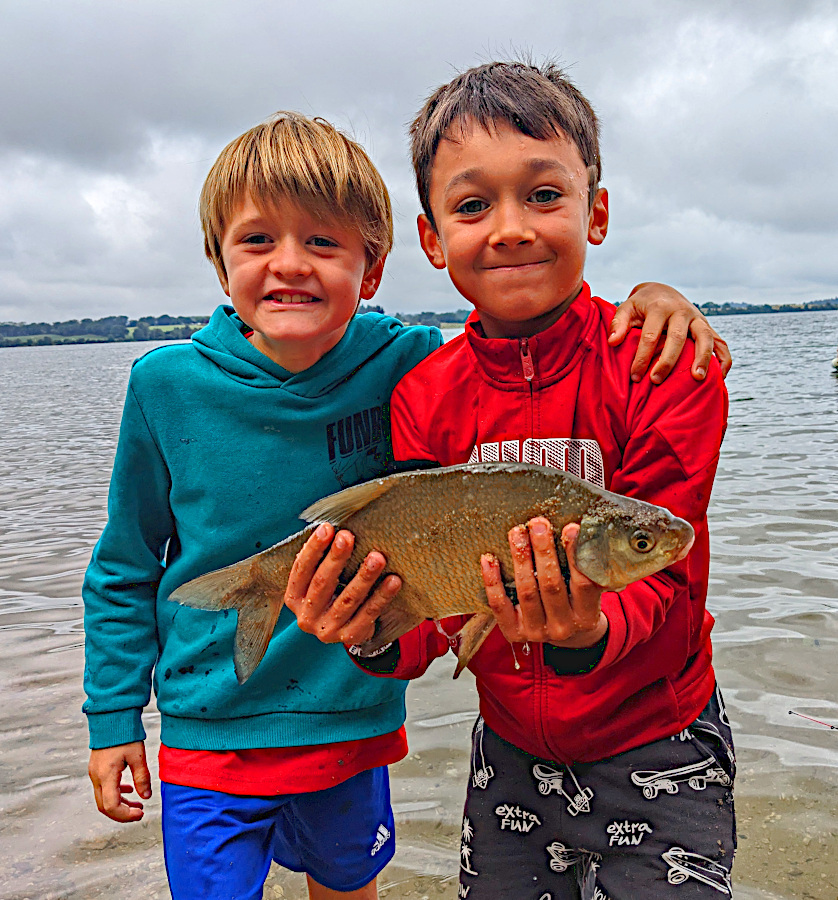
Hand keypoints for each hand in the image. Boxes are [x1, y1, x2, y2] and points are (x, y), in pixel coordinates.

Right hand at [88, 742, 150, 822]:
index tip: (141, 813)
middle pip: (104, 806)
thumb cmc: (124, 735)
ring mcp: (95, 773)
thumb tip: (146, 796)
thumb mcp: (137, 756)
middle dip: (122, 813)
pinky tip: (129, 790)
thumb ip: (142, 777)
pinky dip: (116, 793)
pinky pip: (104, 788)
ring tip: (138, 804)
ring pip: (104, 798)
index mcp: (106, 775)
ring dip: (120, 804)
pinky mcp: (97, 769)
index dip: (125, 815)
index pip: (111, 806)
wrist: (111, 719)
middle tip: (140, 813)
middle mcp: (97, 777)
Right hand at [285, 523, 401, 644]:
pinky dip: (382, 596)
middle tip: (348, 536)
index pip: (301, 570)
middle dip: (336, 559)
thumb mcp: (318, 581)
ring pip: (348, 600)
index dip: (313, 549)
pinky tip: (393, 580)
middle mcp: (306, 616)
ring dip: (363, 577)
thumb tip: (331, 527)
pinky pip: (369, 614)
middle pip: (322, 584)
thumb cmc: (331, 594)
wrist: (346, 628)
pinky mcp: (350, 637)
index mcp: (294, 598)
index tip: (327, 528)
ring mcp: (327, 630)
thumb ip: (320, 560)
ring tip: (377, 557)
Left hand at [481, 517, 606, 646]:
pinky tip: (489, 559)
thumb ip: (583, 565)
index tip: (570, 528)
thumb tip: (577, 526)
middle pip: (551, 585)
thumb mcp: (585, 589)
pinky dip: (493, 581)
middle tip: (538, 523)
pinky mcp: (513, 632)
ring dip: (520, 558)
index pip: (583, 584)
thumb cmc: (573, 601)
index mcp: (586, 616)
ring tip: (517, 532)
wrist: (560, 634)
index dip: (575, 555)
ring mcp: (537, 631)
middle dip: (544, 551)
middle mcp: (563, 627)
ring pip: (526, 591)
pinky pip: (499, 605)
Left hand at [609, 282, 731, 382]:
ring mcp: (698, 319)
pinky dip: (723, 359)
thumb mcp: (626, 309)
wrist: (661, 292)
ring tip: (698, 379)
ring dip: (703, 358)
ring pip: (706, 337)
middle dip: (667, 360)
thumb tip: (613, 342)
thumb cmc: (640, 306)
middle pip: (678, 337)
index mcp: (660, 308)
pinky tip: (720, 377)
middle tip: (656, 380)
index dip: (642, 357)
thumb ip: (618, 324)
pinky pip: (721, 343)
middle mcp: (682, 312)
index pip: (650, 335)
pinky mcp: (708, 327)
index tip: (634, 376)